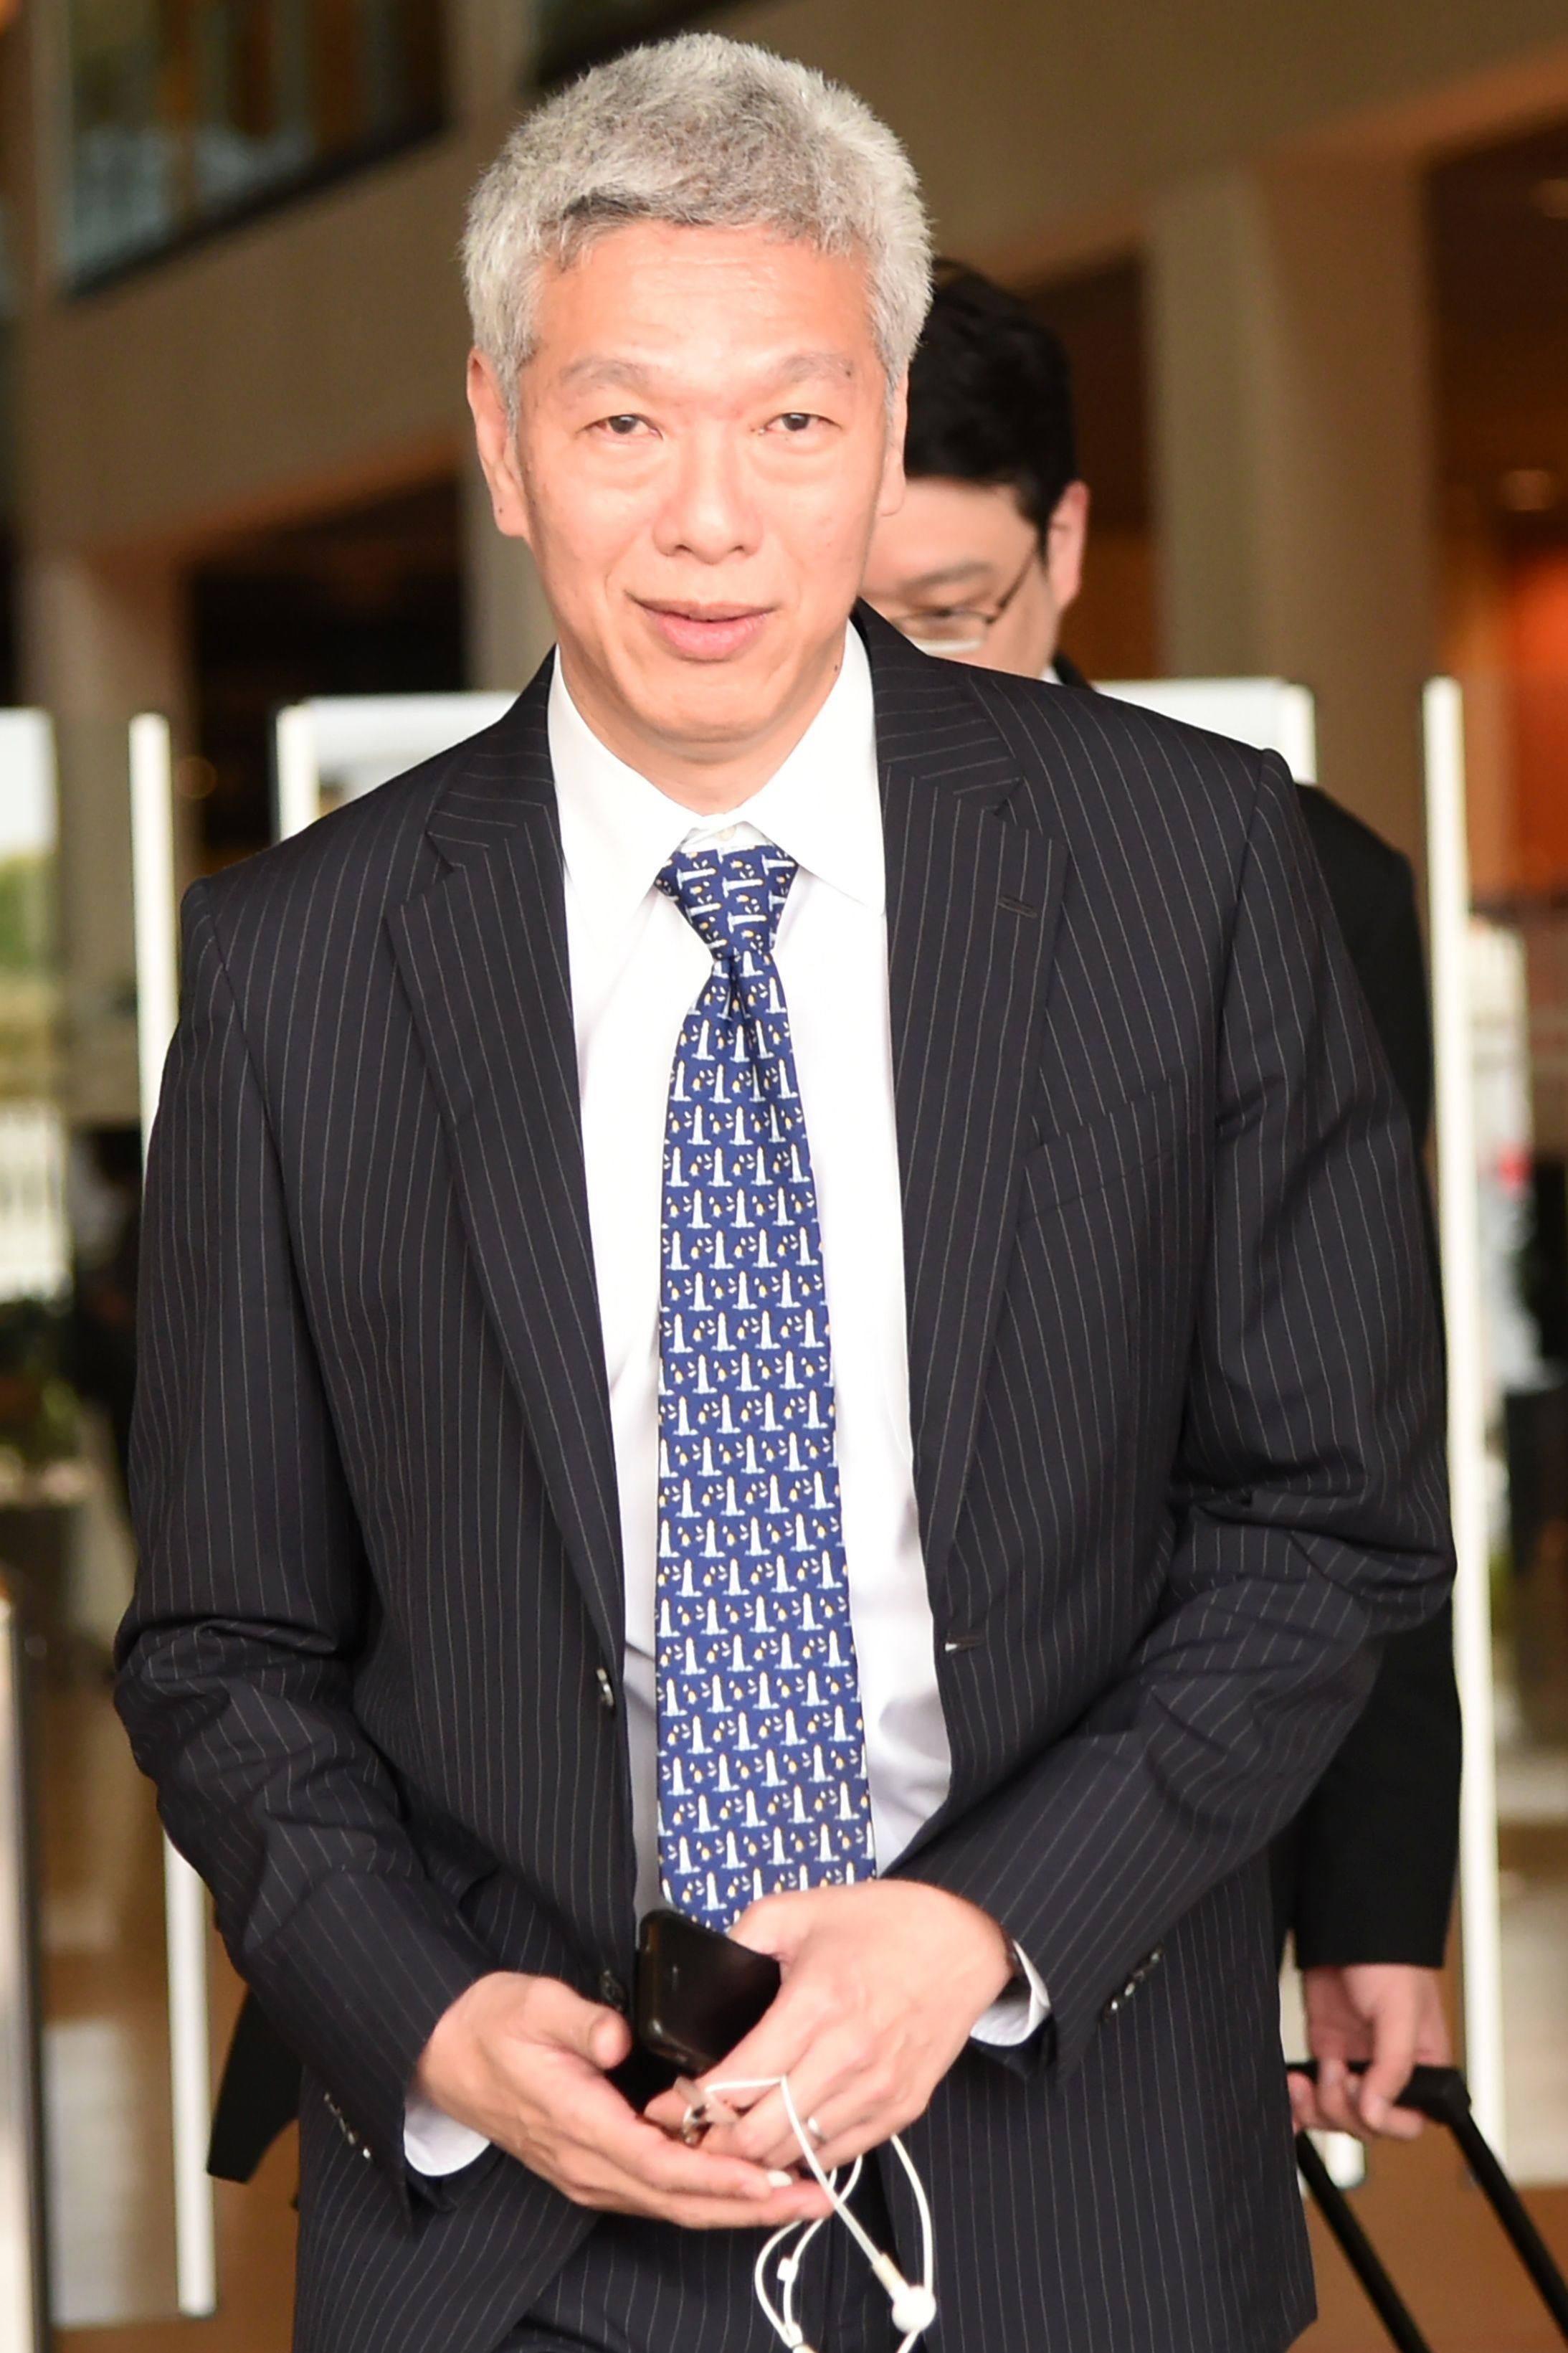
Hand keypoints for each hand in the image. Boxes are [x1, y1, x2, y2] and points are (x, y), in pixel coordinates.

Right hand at [413, 1971, 830, 2227]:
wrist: (447, 2054)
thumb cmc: (491, 2026)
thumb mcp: (532, 2005)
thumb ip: (580, 2020)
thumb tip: (621, 2037)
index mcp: (577, 2125)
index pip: (658, 2164)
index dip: (715, 2174)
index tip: (766, 2177)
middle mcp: (588, 2165)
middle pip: (679, 2200)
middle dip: (749, 2205)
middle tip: (812, 2198)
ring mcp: (592, 2173)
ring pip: (674, 2204)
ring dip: (737, 2206)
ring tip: (799, 2197)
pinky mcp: (598, 2167)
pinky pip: (662, 2192)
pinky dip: (710, 2194)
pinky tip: (747, 2185)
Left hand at [645, 1882, 1014, 2173]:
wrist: (963, 1941)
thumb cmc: (882, 1923)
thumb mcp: (800, 1910)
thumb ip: (743, 1937)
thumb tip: (705, 1976)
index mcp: (817, 2003)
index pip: (740, 2081)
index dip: (694, 2104)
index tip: (667, 2107)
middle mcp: (848, 2055)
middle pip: (763, 2133)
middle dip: (717, 2140)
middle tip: (694, 2129)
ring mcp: (879, 2089)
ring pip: (798, 2153)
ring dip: (758, 2154)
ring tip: (732, 2137)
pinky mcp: (902, 2108)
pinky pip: (839, 2154)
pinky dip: (804, 2154)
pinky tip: (784, 2137)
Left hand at [1289, 1964, 1450, 2141]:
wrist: (1349, 1926)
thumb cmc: (1390, 1960)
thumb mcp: (1399, 2010)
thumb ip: (1393, 2064)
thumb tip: (1376, 2112)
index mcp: (1420, 2067)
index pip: (1410, 2121)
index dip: (1383, 2120)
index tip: (1359, 2090)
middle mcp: (1387, 2071)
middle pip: (1367, 2123)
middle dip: (1343, 2108)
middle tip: (1332, 2072)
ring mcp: (1354, 2062)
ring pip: (1337, 2114)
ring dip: (1315, 2108)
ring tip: (1304, 2079)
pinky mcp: (1326, 2049)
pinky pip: (1313, 2093)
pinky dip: (1298, 2108)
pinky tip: (1287, 2108)